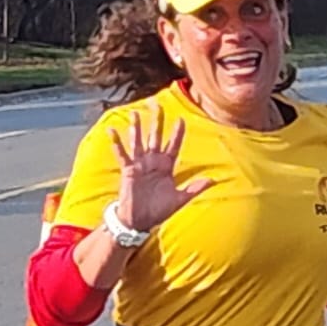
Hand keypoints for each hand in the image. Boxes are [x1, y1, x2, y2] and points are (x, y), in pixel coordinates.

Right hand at [108, 108, 210, 232]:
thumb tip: (213, 180)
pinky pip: (122, 154)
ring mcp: (140, 165)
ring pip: (139, 141)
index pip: (173, 145)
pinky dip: (117, 143)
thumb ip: (195, 188)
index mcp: (166, 167)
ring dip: (137, 127)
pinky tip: (112, 131)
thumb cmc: (159, 210)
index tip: (182, 119)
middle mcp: (153, 162)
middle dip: (157, 122)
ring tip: (136, 112)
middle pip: (156, 137)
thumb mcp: (180, 199)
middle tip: (157, 104)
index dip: (177, 133)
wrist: (140, 221)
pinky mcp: (128, 170)